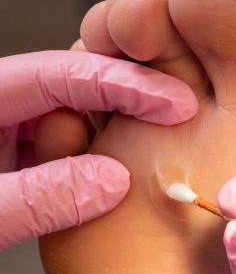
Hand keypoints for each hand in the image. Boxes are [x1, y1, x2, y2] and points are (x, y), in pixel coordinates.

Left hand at [0, 50, 197, 249]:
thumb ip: (37, 197)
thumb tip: (112, 181)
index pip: (65, 76)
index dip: (125, 85)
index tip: (174, 102)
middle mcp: (2, 107)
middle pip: (77, 84)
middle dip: (132, 93)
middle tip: (180, 107)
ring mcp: (13, 130)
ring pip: (76, 116)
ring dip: (118, 123)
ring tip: (164, 130)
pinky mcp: (22, 155)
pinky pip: (68, 145)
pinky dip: (98, 154)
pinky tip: (121, 164)